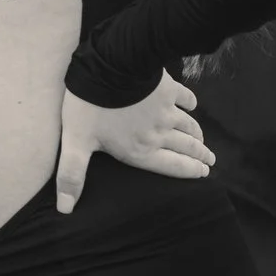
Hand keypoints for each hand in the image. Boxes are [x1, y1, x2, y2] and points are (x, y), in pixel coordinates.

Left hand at [54, 73, 212, 213]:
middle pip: (184, 148)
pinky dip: (191, 103)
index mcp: (139, 151)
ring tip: (203, 141)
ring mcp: (166, 111)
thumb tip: (65, 209)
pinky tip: (193, 106)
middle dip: (199, 156)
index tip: (203, 174)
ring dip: (197, 135)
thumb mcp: (76, 142)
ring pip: (187, 126)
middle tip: (210, 161)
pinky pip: (185, 98)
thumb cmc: (91, 107)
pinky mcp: (168, 89)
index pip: (170, 166)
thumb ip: (72, 175)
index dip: (188, 171)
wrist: (111, 66)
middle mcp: (158, 134)